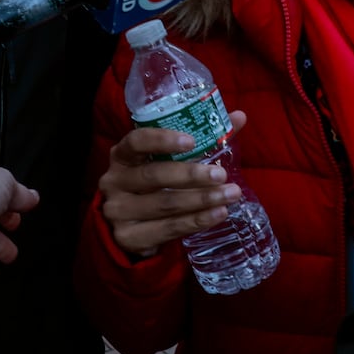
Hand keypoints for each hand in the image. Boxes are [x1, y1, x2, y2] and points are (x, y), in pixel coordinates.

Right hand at [97, 109, 247, 257]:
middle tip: (222, 175)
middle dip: (192, 175)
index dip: (163, 140)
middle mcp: (115, 181)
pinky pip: (169, 228)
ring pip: (166, 204)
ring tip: (230, 195)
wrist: (131, 226)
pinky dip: (197, 221)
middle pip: (155, 175)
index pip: (137, 141)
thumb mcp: (168, 159)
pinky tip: (218, 214)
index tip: (191, 140)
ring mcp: (119, 211)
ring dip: (202, 199)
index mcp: (122, 155)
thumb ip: (202, 138)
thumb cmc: (155, 182)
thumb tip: (239, 117)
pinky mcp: (129, 237)